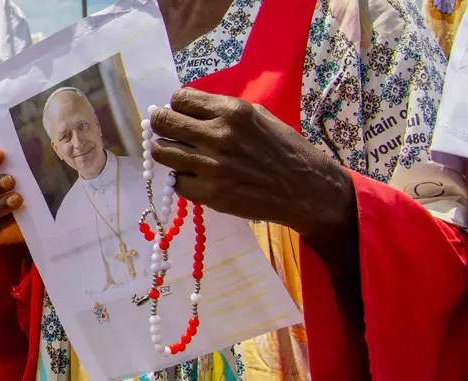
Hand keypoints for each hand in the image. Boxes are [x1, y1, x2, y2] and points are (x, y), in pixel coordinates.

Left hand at [150, 88, 355, 238]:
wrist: (306, 189)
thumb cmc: (283, 149)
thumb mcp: (257, 115)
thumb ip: (221, 111)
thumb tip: (186, 110)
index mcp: (231, 110)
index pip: (179, 98)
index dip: (177, 106)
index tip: (182, 114)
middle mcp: (218, 135)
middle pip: (162, 122)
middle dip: (162, 125)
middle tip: (169, 132)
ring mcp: (211, 166)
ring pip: (161, 152)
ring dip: (167, 152)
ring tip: (181, 155)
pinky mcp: (210, 194)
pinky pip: (176, 182)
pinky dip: (182, 179)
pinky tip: (196, 177)